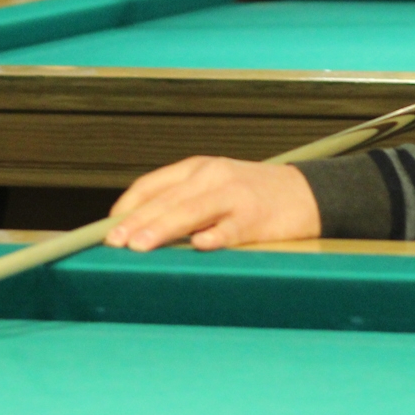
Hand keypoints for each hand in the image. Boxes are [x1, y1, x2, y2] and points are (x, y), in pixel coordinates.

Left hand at [105, 157, 320, 251]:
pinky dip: (214, 237)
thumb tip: (137, 229)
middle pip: (167, 200)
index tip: (108, 227)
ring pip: (191, 212)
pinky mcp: (256, 218)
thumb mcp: (214, 187)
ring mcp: (235, 196)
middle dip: (137, 222)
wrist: (307, 193)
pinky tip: (198, 246)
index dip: (128, 206)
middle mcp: (214, 177)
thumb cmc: (253, 194)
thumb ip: (181, 201)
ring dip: (162, 229)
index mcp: (199, 168)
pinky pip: (230, 229)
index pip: (153, 185)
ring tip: (140, 246)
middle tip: (114, 242)